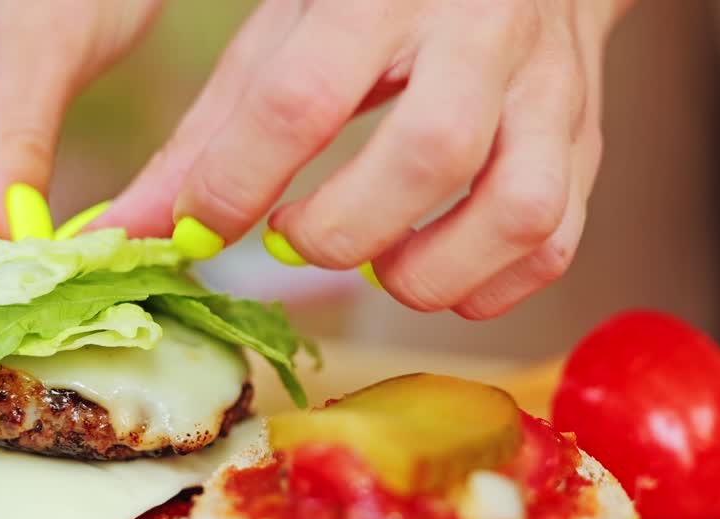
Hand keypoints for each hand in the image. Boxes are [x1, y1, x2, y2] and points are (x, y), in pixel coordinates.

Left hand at [101, 0, 631, 318]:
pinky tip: (436, 271)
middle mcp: (482, 33)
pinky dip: (488, 285)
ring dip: (428, 271)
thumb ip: (214, 131)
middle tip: (294, 242)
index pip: (303, 95)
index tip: (199, 228)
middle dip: (342, 231)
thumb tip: (134, 229)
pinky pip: (554, 243)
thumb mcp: (287, 32)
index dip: (238, 181)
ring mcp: (548, 91)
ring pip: (516, 210)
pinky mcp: (584, 144)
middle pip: (428, 156)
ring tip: (375, 266)